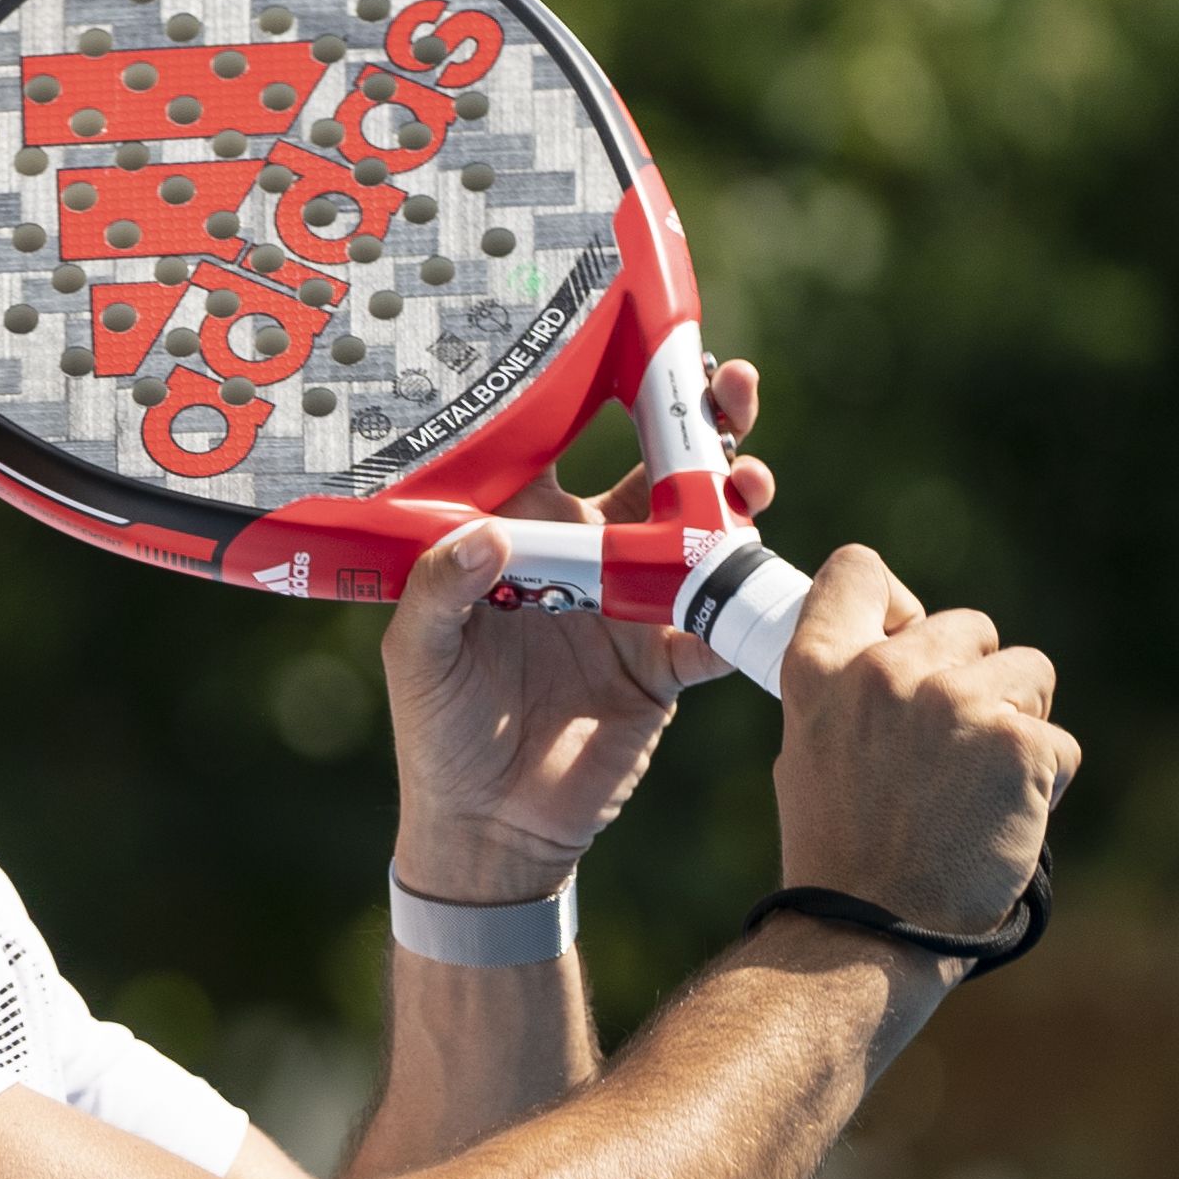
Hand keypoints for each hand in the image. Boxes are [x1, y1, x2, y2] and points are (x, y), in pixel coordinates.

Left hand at [377, 355, 781, 903]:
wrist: (490, 828)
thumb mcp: (418, 656)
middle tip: (735, 388)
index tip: (649, 350)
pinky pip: (721, 627)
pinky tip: (761, 595)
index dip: (610, 390)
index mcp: (524, 529)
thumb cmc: (437, 729)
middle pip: (660, 469)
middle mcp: (589, 554)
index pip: (571, 440)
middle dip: (705, 421)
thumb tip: (486, 540)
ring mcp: (637, 605)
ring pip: (706, 533)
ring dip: (737, 499)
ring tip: (750, 483)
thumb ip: (440, 592)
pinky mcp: (670, 664)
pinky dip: (748, 609)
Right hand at [765, 543, 1079, 937]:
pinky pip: (1058, 741)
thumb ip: (851, 689)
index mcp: (820, 669)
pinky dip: (1043, 781)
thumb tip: (901, 643)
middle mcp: (885, 672)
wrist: (869, 933)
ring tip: (980, 786)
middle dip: (975, 676)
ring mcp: (956, 703)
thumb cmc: (838, 851)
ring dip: (1018, 722)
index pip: (858, 571)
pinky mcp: (1020, 743)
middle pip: (967, 625)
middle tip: (951, 751)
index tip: (904, 638)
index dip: (893, 601)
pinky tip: (1005, 819)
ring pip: (1028, 672)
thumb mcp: (808, 749)